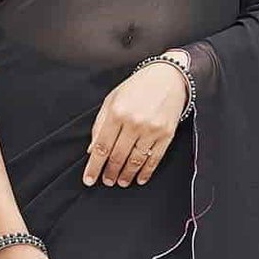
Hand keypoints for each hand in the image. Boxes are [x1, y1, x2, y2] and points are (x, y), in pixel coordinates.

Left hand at [84, 55, 189, 186]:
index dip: (94, 167)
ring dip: (126, 175)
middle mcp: (133, 122)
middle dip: (109, 173)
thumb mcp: (112, 99)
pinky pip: (154, 159)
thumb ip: (100, 124)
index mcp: (117, 112)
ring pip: (135, 161)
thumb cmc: (137, 87)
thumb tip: (92, 150)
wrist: (169, 77)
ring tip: (120, 182)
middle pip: (117, 157)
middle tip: (106, 181)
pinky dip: (146, 172)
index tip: (89, 179)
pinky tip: (139, 179)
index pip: (102, 147)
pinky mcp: (166, 135)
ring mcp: (151, 130)